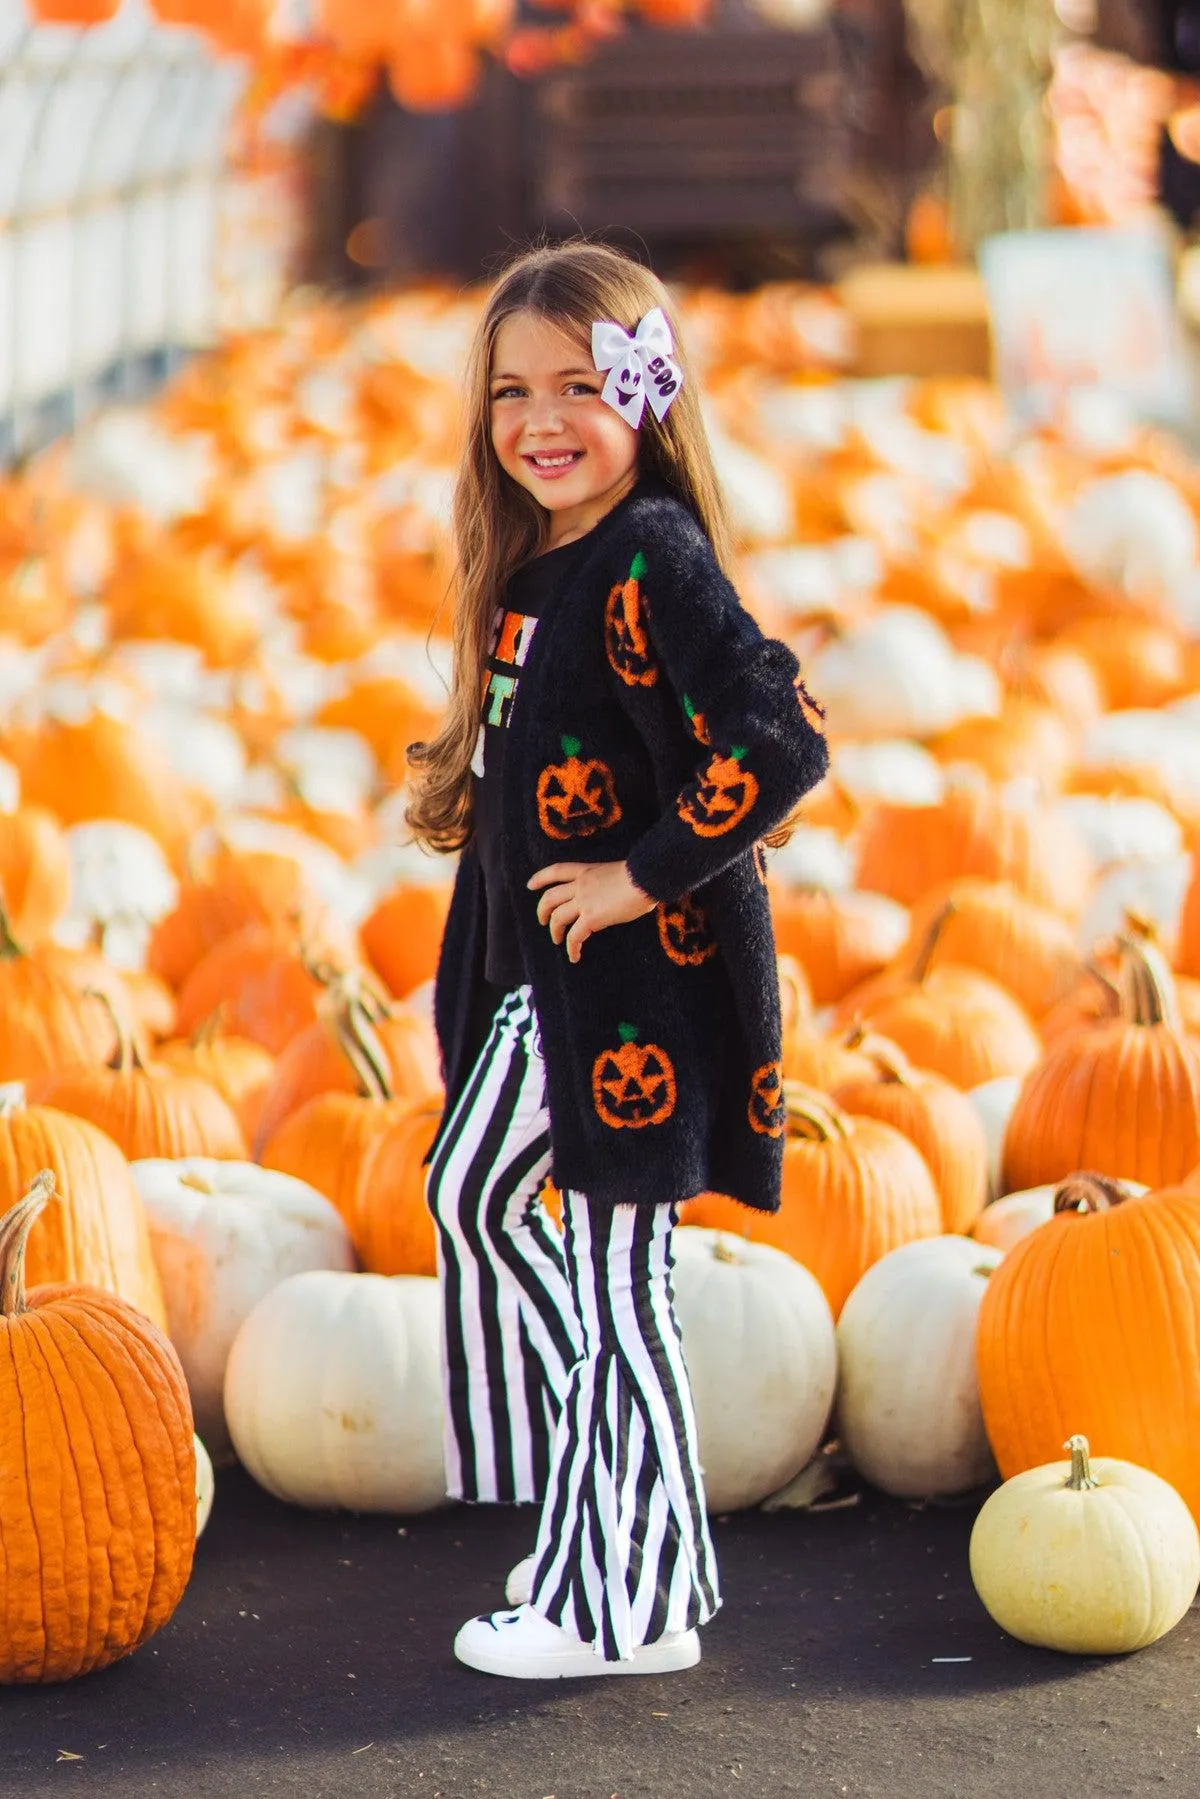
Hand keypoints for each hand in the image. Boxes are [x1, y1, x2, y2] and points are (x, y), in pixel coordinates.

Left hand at [528, 860, 655, 963]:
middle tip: (542, 921)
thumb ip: (606, 883)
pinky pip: (575, 936)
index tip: (530, 885)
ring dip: (554, 931)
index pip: (556, 871)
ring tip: (558, 940)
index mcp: (586, 871)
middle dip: (542, 910)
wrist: (646, 877)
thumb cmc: (641, 874)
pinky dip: (572, 948)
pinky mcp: (591, 917)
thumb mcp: (616, 872)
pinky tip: (574, 956)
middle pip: (550, 897)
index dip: (540, 878)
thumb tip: (612, 895)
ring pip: (557, 918)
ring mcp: (584, 901)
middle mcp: (580, 885)